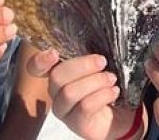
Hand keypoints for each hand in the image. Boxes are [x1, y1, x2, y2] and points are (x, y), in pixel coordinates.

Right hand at [27, 50, 142, 139]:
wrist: (122, 114)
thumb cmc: (107, 84)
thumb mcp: (100, 65)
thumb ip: (93, 54)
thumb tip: (102, 35)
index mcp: (58, 72)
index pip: (36, 67)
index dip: (40, 60)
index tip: (54, 53)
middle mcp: (56, 92)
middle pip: (57, 76)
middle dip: (83, 65)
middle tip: (102, 61)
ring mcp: (64, 109)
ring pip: (69, 92)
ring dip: (95, 82)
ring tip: (111, 79)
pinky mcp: (76, 124)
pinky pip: (85, 107)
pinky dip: (102, 95)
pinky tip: (114, 92)